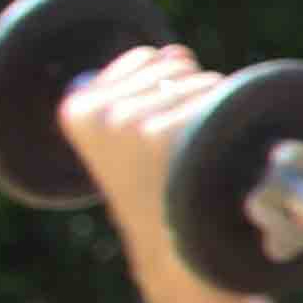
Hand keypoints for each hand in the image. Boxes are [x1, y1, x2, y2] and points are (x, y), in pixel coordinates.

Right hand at [49, 38, 222, 274]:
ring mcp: (126, 121)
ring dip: (208, 107)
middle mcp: (96, 112)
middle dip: (187, 95)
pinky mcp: (160, 132)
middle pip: (173, 62)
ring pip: (197, 76)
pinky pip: (215, 94)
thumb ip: (137, 88)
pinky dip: (224, 118)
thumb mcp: (126, 137)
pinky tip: (209, 154)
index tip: (157, 137)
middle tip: (178, 150)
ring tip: (192, 154)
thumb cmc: (161, 188)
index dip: (166, 91)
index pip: (146, 57)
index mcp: (77, 107)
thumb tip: (175, 53)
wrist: (176, 248)